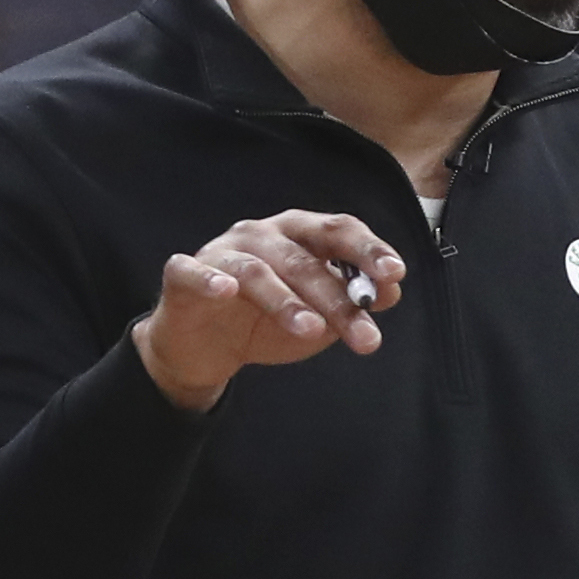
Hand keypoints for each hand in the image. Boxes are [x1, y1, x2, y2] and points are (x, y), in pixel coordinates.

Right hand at [132, 211, 401, 409]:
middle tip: (366, 336)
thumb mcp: (320, 315)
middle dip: (338, 298)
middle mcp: (261, 234)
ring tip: (312, 331)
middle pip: (304, 258)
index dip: (368, 250)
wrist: (208, 347)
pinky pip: (194, 273)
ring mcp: (221, 252)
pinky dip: (210, 280)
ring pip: (258, 272)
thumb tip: (391, 290)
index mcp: (299, 235)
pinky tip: (226, 292)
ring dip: (287, 302)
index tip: (395, 274)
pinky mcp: (183, 274)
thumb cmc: (268, 321)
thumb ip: (353, 300)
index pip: (339, 231)